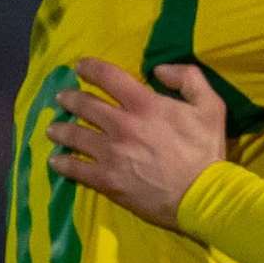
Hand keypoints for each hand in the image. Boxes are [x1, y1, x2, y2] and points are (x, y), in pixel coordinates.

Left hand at [46, 59, 225, 229]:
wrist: (202, 196)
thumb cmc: (206, 151)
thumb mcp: (210, 105)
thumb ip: (188, 78)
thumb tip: (159, 70)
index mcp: (144, 104)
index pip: (108, 77)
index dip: (90, 68)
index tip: (80, 67)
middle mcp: (121, 125)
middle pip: (85, 105)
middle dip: (70, 98)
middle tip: (62, 98)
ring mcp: (110, 154)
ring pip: (75, 136)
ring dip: (61, 130)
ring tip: (52, 129)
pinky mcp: (107, 180)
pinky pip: (76, 169)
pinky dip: (63, 164)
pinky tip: (55, 162)